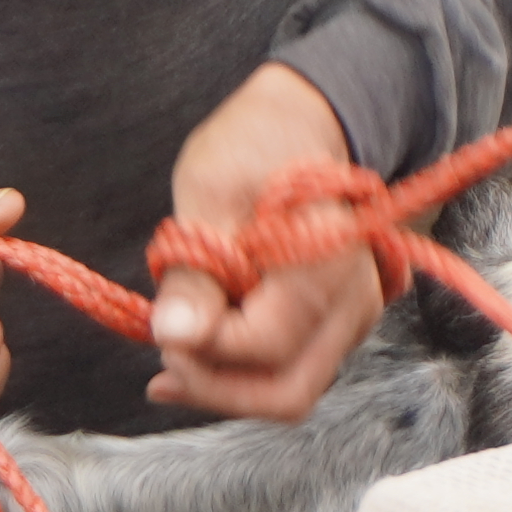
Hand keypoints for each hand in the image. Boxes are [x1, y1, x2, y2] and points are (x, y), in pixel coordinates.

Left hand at [147, 66, 386, 421]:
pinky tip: (200, 349)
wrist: (300, 121)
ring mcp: (353, 316)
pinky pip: (293, 367)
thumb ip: (196, 271)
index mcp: (329, 263)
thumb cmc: (255, 143)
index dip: (201, 349)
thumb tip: (173, 335)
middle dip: (216, 388)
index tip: (157, 327)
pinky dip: (245, 368)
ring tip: (172, 361)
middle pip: (287, 390)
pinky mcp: (338, 322)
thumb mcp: (209, 191)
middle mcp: (355, 301)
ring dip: (228, 383)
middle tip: (161, 368)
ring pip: (291, 388)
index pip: (263, 345)